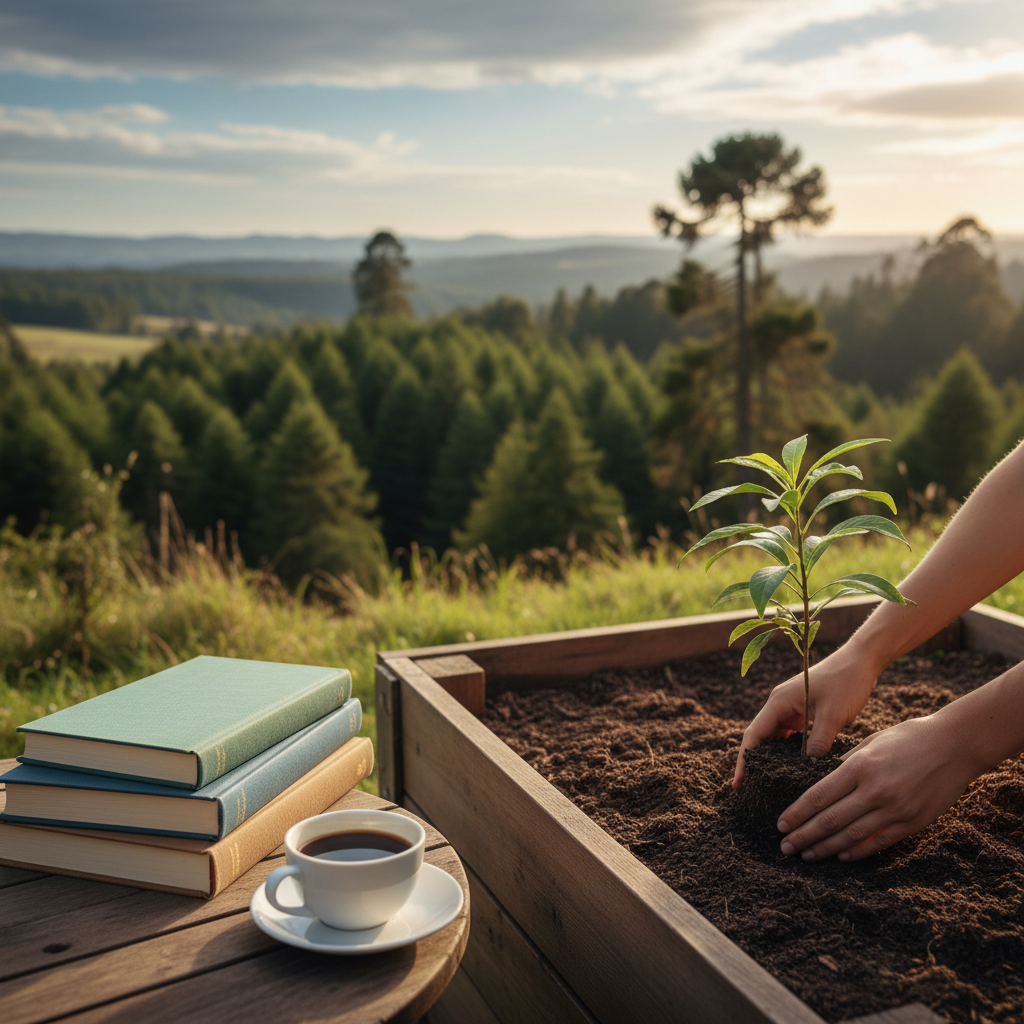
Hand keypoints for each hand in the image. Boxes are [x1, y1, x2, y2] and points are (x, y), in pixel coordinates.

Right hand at [732, 648, 877, 787]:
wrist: (861, 661)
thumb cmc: (845, 682)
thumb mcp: (832, 716)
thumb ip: (818, 743)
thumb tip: (808, 770)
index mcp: (779, 701)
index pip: (754, 735)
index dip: (744, 760)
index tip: (739, 783)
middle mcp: (779, 704)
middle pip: (760, 737)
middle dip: (753, 762)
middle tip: (750, 789)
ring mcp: (791, 707)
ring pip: (774, 737)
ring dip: (770, 757)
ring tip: (768, 782)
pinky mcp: (803, 711)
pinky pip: (789, 734)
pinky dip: (787, 751)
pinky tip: (791, 767)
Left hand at [775, 712, 977, 860]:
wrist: (956, 745)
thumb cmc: (909, 737)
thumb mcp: (870, 742)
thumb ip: (845, 764)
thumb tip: (820, 783)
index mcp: (860, 766)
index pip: (818, 796)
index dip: (796, 814)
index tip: (780, 825)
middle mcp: (875, 790)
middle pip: (830, 820)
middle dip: (804, 836)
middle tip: (785, 848)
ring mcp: (896, 809)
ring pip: (852, 836)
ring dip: (826, 848)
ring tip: (807, 855)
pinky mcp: (914, 822)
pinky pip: (879, 842)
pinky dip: (857, 851)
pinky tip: (841, 856)